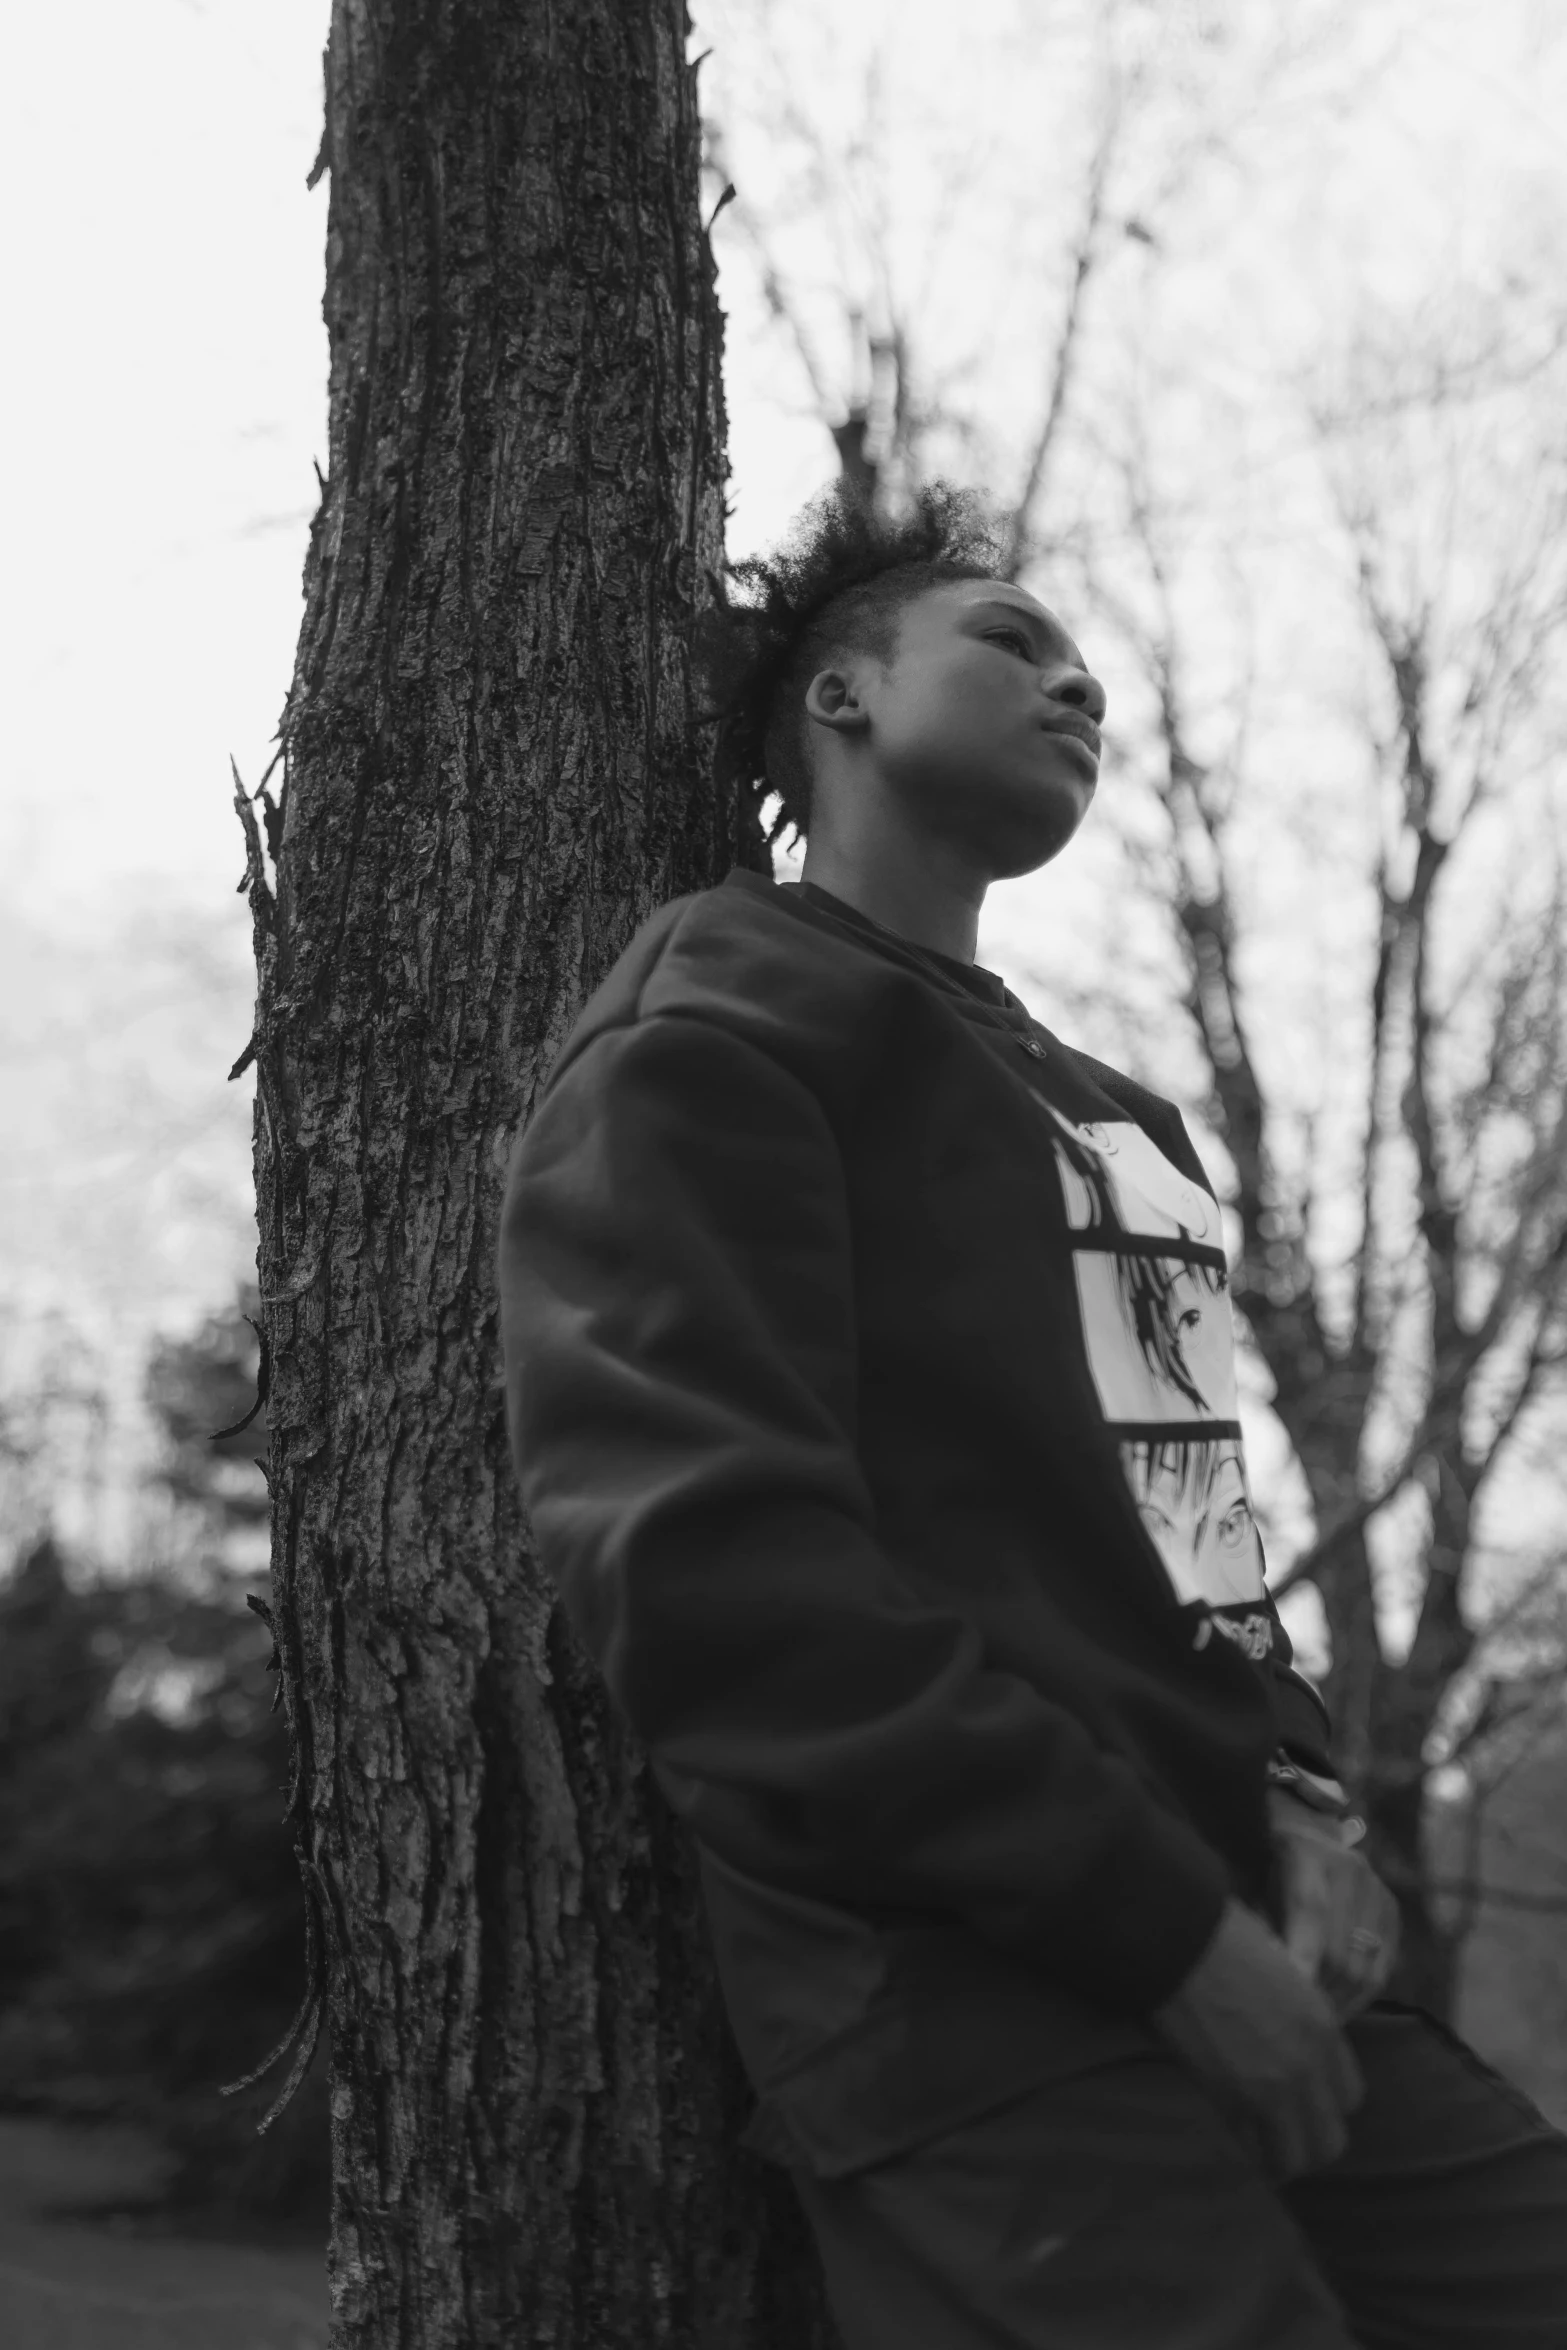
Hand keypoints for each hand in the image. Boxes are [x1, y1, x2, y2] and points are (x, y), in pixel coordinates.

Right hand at [1151, 1895, 1364, 2181]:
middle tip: (1283, 2130)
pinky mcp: (1230, 2101)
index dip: (1326, 2101)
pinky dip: (1242, 2147)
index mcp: (1324, 2030)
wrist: (1183, 1945)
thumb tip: (1285, 2026)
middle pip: (1330, 2142)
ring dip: (1276, 2155)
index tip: (1304, 2095)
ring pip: (1293, 2159)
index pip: (1351, 2098)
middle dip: (1308, 2142)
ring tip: (1256, 2142)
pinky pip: (1249, 2148)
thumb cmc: (1228, 1939)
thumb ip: (1297, 2012)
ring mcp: (1271, 2091)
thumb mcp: (1285, 1971)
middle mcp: (1308, 2069)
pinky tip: (1230, 2129)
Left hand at [1268, 1792, 1400, 2021]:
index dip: (1299, 1962)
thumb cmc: (1259, 1860)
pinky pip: (1382, 1968)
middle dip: (1317, 1994)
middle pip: (1340, 1953)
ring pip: (1364, 1969)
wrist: (1299, 1826)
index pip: (1309, 1914)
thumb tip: (1263, 1979)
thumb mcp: (1246, 1880)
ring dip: (1339, 2003)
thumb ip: (1254, 1925)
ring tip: (1315, 2022)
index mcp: (1305, 1853)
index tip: (1284, 2004)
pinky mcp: (1392, 1909)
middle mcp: (1350, 1868)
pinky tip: (1338, 2006)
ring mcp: (1376, 1888)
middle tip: (1293, 2023)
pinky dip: (1360, 1995)